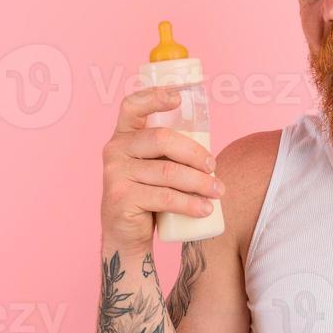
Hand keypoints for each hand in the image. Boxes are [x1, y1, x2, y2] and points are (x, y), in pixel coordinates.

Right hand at [101, 85, 224, 256]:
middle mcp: (115, 150)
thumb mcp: (156, 167)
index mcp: (124, 136)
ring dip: (200, 182)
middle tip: (214, 168)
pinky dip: (190, 203)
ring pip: (168, 171)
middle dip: (195, 153)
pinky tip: (205, 209)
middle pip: (161, 139)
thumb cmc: (149, 195)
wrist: (127, 235)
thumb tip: (210, 150)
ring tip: (218, 192)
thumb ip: (171, 153)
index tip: (178, 98)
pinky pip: (164, 197)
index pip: (132, 106)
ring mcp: (115, 174)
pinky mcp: (121, 198)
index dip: (154, 96)